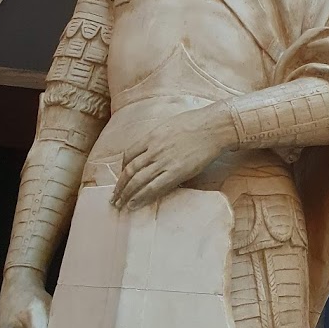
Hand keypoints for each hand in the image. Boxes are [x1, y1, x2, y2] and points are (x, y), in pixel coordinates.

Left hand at [112, 102, 236, 209]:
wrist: (214, 127)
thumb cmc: (198, 122)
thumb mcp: (171, 125)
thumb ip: (160, 137)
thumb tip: (156, 146)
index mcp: (151, 136)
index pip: (128, 154)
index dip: (122, 168)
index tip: (122, 177)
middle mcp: (154, 150)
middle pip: (129, 170)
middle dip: (119, 186)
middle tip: (114, 198)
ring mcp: (164, 161)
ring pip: (137, 180)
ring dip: (126, 194)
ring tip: (120, 205)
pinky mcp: (177, 172)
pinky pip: (154, 187)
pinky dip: (142, 196)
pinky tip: (135, 204)